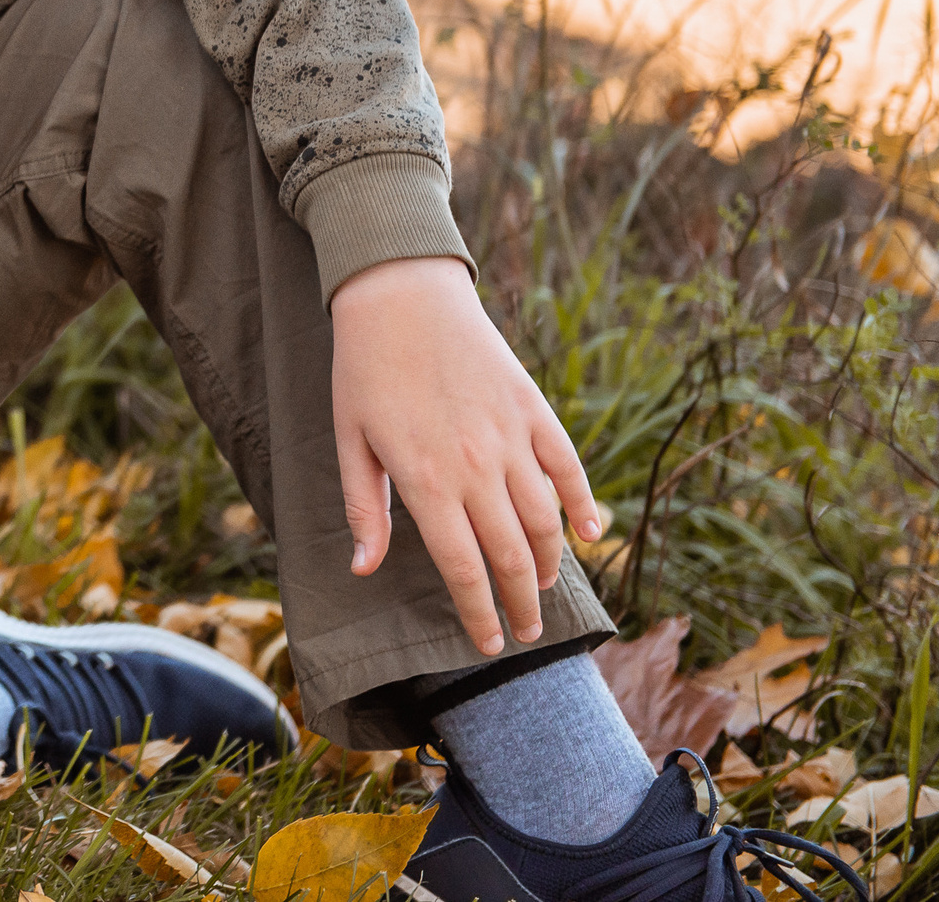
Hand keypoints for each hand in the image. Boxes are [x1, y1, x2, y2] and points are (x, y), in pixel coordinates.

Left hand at [330, 256, 601, 656]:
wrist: (400, 295)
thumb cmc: (364, 370)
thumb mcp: (350, 440)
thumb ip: (364, 509)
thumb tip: (365, 570)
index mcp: (426, 479)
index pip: (463, 568)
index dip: (479, 612)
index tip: (488, 643)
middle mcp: (476, 465)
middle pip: (511, 555)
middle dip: (521, 603)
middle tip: (525, 632)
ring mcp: (511, 436)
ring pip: (545, 519)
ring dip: (551, 564)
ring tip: (544, 590)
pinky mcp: (533, 408)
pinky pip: (568, 466)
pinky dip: (583, 504)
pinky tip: (588, 534)